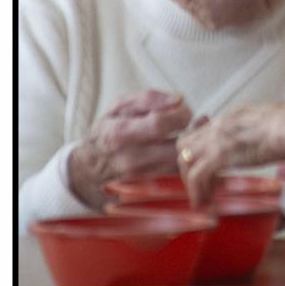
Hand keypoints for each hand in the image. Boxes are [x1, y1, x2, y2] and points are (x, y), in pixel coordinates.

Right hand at [67, 89, 191, 209]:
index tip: (183, 111)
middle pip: (175, 148)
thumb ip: (150, 98)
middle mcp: (131, 158)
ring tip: (192, 136)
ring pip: (180, 164)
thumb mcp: (120, 106)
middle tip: (194, 125)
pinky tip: (188, 150)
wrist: (90, 167)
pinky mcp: (150, 187)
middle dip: (192, 133)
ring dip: (192, 148)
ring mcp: (141, 176)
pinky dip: (188, 162)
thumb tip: (178, 99)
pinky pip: (178, 175)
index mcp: (120, 133)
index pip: (160, 124)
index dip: (179, 114)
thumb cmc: (108, 131)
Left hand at [177, 101, 284, 206]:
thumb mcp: (280, 128)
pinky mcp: (219, 156)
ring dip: (190, 180)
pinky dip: (196, 191)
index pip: (206, 131)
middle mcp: (222, 124)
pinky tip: (204, 203)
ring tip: (202, 198)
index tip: (210, 169)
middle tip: (202, 185)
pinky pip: (196, 176)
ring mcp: (218, 138)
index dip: (202, 151)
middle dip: (188, 165)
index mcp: (236, 116)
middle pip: (187, 143)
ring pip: (185, 159)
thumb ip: (274, 139)